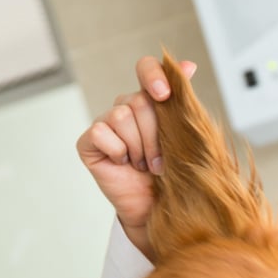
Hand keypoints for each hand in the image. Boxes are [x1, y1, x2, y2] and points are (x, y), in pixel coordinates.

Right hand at [76, 55, 196, 258]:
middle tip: (159, 160)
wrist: (157, 211)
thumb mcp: (184, 140)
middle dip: (153, 134)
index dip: (153, 76)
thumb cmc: (172, 178)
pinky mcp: (89, 142)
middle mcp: (126, 109)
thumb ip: (182, 105)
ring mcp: (106, 124)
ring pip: (120, 116)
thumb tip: (188, 66)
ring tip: (144, 166)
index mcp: (150, 103)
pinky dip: (118, 152)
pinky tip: (123, 165)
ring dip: (139, 147)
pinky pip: (102, 133)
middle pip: (137, 100)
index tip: (163, 95)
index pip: (146, 68)